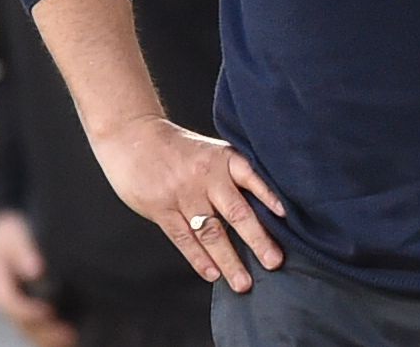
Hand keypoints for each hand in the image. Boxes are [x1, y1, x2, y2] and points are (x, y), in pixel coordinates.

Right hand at [0, 210, 76, 346]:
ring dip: (51, 338)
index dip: (26, 310)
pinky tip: (76, 336)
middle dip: (44, 331)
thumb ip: (22, 249)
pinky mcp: (33, 312)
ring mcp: (19, 310)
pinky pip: (41, 329)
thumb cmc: (13, 234)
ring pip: (32, 331)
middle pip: (22, 324)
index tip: (48, 311)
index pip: (7, 302)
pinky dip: (55, 336)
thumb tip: (37, 269)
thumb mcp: (13, 235)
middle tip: (70, 334)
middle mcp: (7, 302)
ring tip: (75, 339)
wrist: (12, 237)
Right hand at [94, 114, 286, 292]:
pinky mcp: (161, 209)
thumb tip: (264, 209)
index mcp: (223, 159)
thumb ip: (232, 176)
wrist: (133, 136)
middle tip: (274, 262)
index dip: (269, 196)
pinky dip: (199, 258)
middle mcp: (206, 177)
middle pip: (236, 212)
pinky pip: (183, 238)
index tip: (286, 216)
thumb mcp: (210, 152)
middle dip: (257, 240)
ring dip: (229, 260)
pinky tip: (212, 274)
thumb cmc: (179, 148)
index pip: (252, 177)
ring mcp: (183, 194)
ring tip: (243, 283)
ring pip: (210, 232)